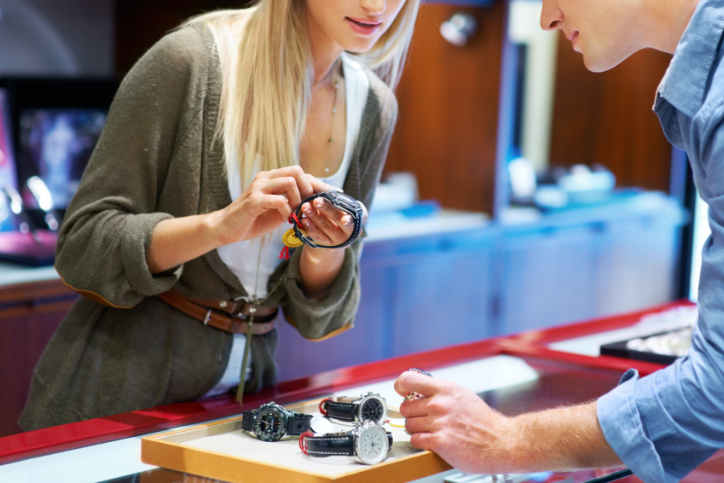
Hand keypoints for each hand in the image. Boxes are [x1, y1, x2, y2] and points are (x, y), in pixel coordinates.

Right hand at [216, 166, 332, 244]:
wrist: (227, 228)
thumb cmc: (253, 219)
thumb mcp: (278, 210)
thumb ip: (293, 203)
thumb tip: (314, 204)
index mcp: (272, 178)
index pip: (301, 173)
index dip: (319, 183)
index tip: (335, 193)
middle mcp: (266, 178)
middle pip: (297, 171)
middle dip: (309, 189)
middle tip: (309, 206)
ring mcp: (259, 187)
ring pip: (289, 182)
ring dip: (298, 199)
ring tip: (295, 213)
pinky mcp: (254, 200)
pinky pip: (278, 200)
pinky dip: (286, 210)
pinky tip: (285, 218)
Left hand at [297, 196, 367, 246]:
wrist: (336, 232)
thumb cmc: (340, 213)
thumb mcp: (345, 206)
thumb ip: (341, 200)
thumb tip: (328, 191)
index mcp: (355, 219)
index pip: (352, 218)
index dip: (348, 219)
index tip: (344, 220)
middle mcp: (347, 231)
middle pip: (337, 219)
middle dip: (326, 209)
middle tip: (316, 201)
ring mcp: (336, 238)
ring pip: (325, 227)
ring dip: (314, 216)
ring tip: (305, 207)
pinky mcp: (325, 243)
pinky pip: (317, 236)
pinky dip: (310, 227)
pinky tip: (304, 220)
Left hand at [394, 371, 513, 474]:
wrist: (500, 442)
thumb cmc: (482, 421)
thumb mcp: (461, 395)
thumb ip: (439, 391)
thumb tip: (418, 389)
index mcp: (445, 389)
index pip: (408, 379)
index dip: (400, 386)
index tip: (401, 392)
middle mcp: (440, 404)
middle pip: (406, 407)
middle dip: (413, 414)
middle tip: (425, 419)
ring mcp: (439, 423)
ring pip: (409, 425)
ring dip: (417, 430)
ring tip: (433, 431)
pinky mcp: (439, 442)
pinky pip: (415, 440)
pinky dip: (421, 442)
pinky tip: (434, 441)